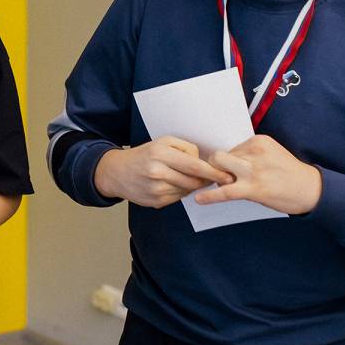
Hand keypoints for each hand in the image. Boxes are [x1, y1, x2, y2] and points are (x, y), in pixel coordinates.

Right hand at [95, 137, 234, 207]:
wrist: (117, 172)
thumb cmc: (144, 154)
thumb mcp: (163, 142)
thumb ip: (186, 149)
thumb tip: (204, 164)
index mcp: (160, 154)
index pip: (195, 166)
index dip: (214, 172)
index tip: (227, 176)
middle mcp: (157, 172)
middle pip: (194, 181)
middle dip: (206, 180)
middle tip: (213, 177)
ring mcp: (156, 190)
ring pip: (188, 190)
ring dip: (192, 185)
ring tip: (184, 176)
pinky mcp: (155, 202)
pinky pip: (178, 198)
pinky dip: (181, 191)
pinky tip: (172, 184)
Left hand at [194, 135, 321, 214]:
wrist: (310, 190)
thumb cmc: (288, 173)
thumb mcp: (270, 154)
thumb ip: (249, 155)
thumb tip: (225, 163)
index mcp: (259, 141)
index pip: (230, 148)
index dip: (227, 162)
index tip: (229, 170)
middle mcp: (255, 152)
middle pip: (219, 157)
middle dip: (216, 168)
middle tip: (222, 178)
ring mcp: (254, 170)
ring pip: (219, 170)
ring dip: (215, 180)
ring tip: (220, 186)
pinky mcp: (254, 188)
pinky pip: (225, 192)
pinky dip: (210, 196)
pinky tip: (199, 199)